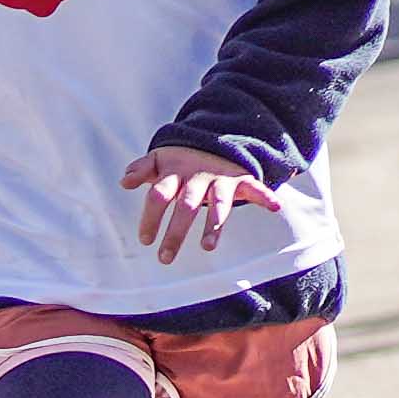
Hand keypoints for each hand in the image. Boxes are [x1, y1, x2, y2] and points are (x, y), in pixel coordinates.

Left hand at [122, 144, 278, 263]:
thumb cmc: (181, 160)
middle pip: (185, 204)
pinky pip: (255, 187)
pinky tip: (274, 207)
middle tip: (165, 257)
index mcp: (174, 173)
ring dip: (214, 224)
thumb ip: (141, 169)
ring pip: (219, 201)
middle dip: (176, 232)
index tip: (145, 240)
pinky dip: (265, 195)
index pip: (158, 195)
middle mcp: (197, 177)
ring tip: (207, 247)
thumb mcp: (159, 160)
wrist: (213, 140)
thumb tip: (124, 182)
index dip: (151, 217)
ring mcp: (220, 178)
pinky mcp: (241, 179)